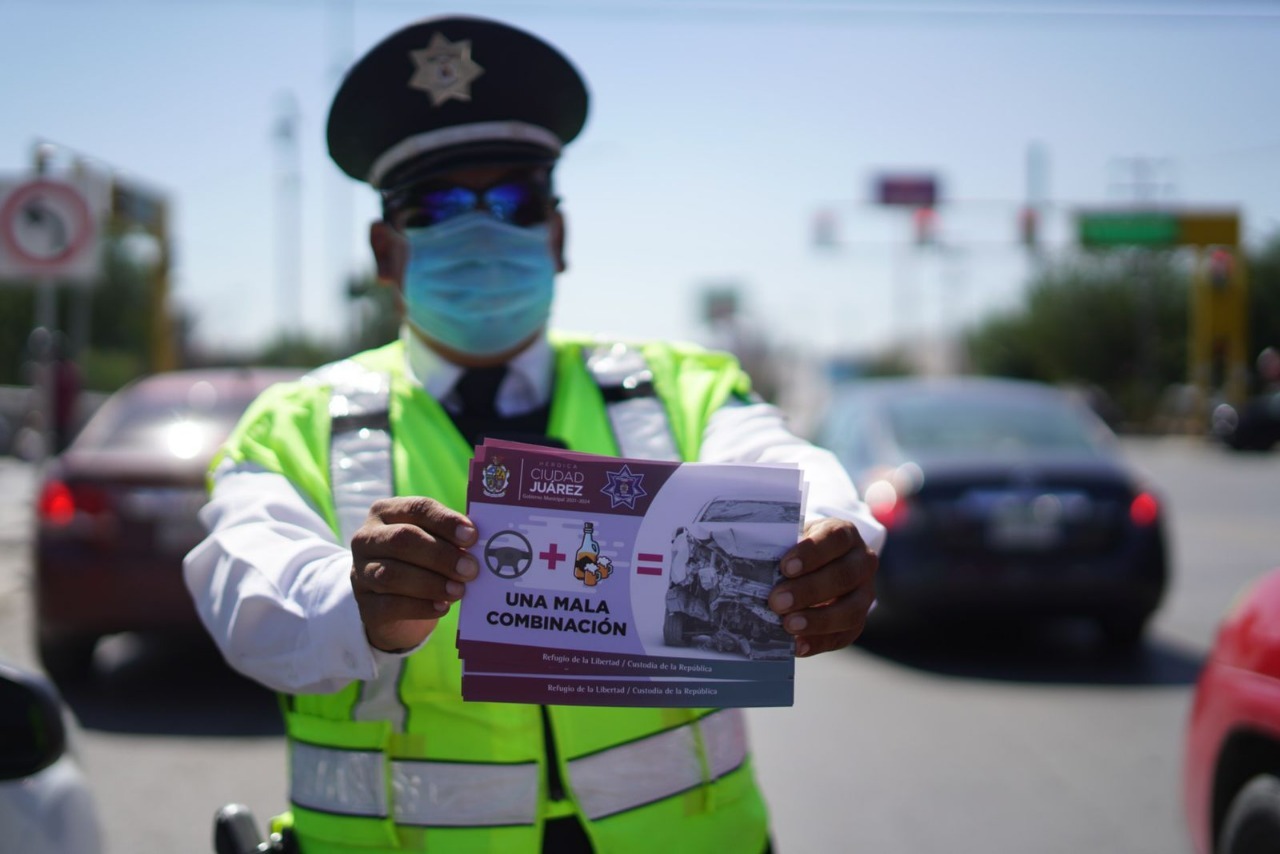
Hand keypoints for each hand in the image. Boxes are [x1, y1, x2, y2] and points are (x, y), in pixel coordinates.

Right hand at [350, 497, 479, 651]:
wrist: (396, 606)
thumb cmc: (422, 562)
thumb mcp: (434, 543)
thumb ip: (452, 539)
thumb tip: (480, 544)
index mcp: (387, 512)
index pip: (417, 509)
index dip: (445, 521)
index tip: (472, 536)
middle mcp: (367, 538)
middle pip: (402, 540)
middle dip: (440, 555)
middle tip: (470, 569)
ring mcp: (361, 572)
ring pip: (392, 574)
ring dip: (431, 583)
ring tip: (459, 590)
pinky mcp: (365, 605)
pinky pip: (390, 605)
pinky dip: (420, 607)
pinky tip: (442, 607)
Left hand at [768, 517, 877, 656]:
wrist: (822, 563)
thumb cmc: (800, 549)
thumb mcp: (793, 539)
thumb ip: (780, 549)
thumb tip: (754, 567)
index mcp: (845, 535)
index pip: (835, 539)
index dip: (812, 553)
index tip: (786, 567)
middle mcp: (862, 562)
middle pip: (843, 576)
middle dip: (809, 590)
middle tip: (777, 601)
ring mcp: (865, 593)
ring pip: (850, 610)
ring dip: (817, 621)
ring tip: (788, 625)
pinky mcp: (858, 621)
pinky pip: (843, 635)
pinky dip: (818, 642)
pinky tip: (797, 645)